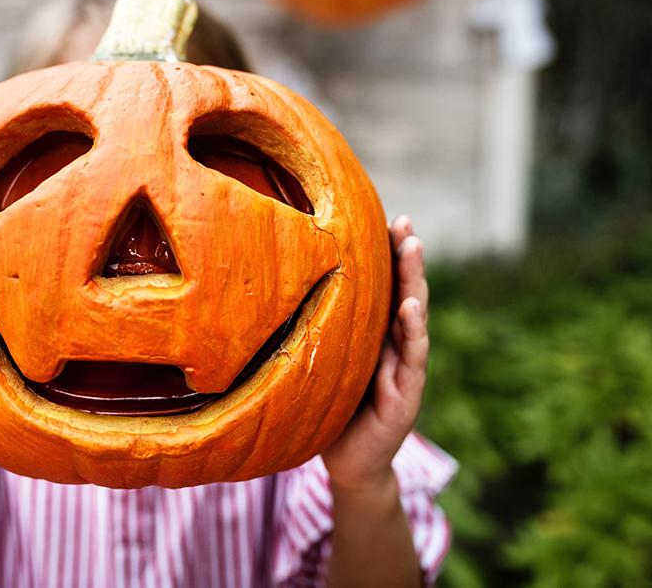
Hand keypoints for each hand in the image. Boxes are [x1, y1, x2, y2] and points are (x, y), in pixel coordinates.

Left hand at [322, 215, 428, 490]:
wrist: (346, 463)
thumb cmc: (330, 410)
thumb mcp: (321, 363)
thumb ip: (315, 331)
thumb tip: (267, 288)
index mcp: (375, 337)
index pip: (384, 289)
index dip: (387, 255)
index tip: (385, 217)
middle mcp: (393, 347)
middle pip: (403, 293)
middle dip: (406, 258)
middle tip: (403, 222)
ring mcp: (404, 370)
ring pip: (413, 318)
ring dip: (414, 282)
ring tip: (413, 248)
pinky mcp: (405, 396)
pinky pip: (411, 359)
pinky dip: (413, 331)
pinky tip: (411, 305)